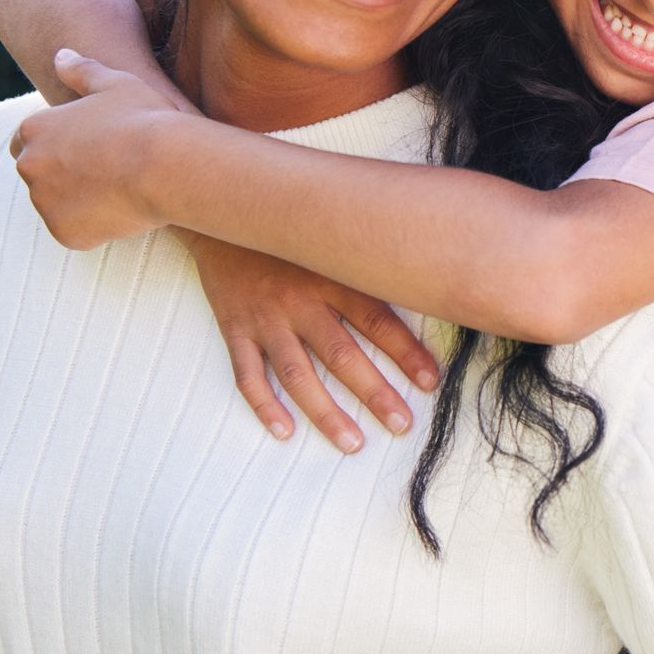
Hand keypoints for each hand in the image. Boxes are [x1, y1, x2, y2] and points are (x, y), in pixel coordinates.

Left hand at [10, 50, 183, 248]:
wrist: (168, 165)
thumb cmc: (146, 118)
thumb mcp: (117, 83)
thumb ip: (82, 70)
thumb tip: (61, 54)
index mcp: (35, 128)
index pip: (26, 141)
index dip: (57, 145)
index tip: (88, 149)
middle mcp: (30, 166)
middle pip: (39, 175)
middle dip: (64, 175)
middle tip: (107, 172)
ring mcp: (45, 203)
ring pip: (59, 205)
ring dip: (80, 201)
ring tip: (123, 190)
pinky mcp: (66, 232)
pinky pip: (77, 232)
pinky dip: (96, 227)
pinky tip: (126, 211)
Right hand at [185, 233, 440, 450]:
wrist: (222, 210)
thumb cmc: (291, 230)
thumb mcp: (332, 238)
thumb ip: (367, 262)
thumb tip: (420, 278)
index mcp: (331, 277)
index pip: (377, 321)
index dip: (406, 352)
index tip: (431, 382)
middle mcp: (300, 301)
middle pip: (342, 355)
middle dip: (375, 393)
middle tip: (401, 424)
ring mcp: (265, 318)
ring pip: (298, 374)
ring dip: (326, 412)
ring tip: (353, 442)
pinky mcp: (234, 328)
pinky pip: (248, 374)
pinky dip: (264, 405)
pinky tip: (283, 431)